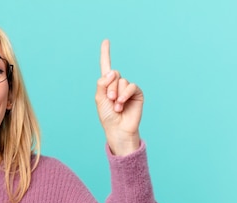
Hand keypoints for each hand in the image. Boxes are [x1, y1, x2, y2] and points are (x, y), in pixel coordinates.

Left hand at [95, 39, 142, 155]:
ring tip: (116, 106)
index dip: (106, 53)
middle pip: (113, 74)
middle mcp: (118, 84)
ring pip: (122, 81)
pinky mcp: (137, 93)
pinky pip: (131, 86)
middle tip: (110, 99)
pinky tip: (121, 104)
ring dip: (117, 93)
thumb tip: (112, 72)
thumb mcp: (99, 99)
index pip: (106, 67)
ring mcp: (127, 88)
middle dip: (109, 87)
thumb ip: (102, 83)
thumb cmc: (107, 116)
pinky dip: (125, 94)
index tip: (106, 40)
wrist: (118, 129)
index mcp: (107, 85)